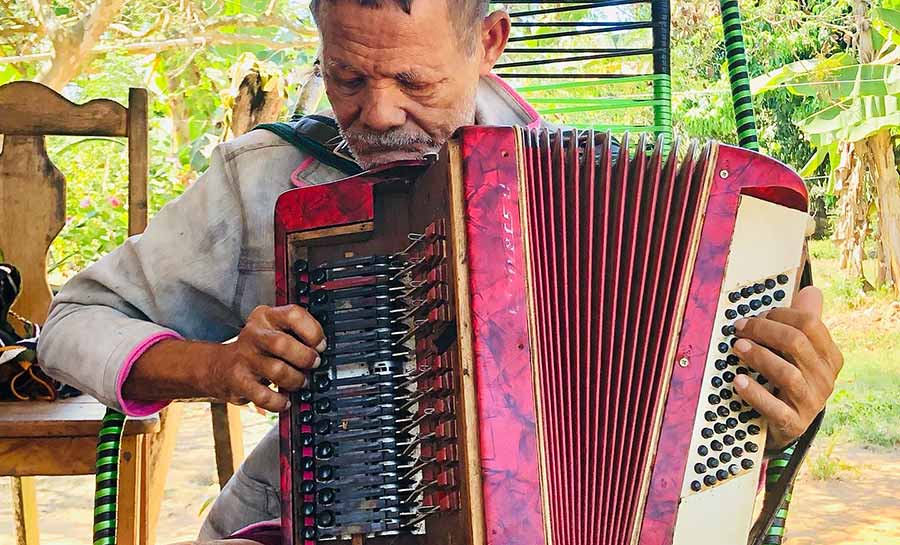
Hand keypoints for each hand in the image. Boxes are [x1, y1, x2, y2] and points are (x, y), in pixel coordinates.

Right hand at [204, 305, 325, 412]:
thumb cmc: (259, 349)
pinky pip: (264, 396)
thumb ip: (296, 333)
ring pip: (277, 371)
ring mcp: (245, 358)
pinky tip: (285, 401)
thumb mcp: (274, 330)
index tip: (320, 344)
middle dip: (305, 358)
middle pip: (283, 344)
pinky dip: (280, 402)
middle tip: (314, 364)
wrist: (221, 366)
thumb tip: (323, 348)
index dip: (312, 331)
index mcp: (266, 316)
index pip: (293, 314)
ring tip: (301, 382)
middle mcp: (254, 334)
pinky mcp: (239, 381)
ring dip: (296, 380)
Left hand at [731, 286, 842, 450]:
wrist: (788, 425)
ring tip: (737, 348)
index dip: (780, 314)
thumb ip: (803, 323)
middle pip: (796, 344)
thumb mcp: (799, 352)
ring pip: (787, 374)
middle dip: (764, 331)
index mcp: (829, 357)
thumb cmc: (790, 380)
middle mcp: (825, 379)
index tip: (756, 315)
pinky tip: (738, 381)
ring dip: (758, 356)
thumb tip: (810, 290)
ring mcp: (811, 402)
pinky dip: (755, 393)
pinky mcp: (794, 423)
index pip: (810, 324)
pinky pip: (775, 407)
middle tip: (739, 329)